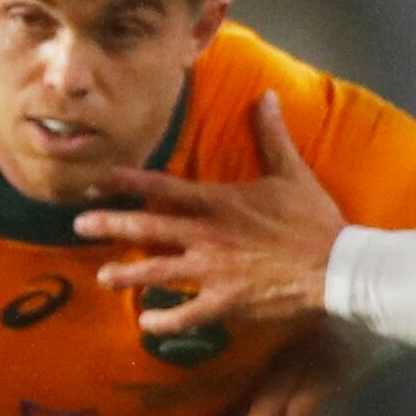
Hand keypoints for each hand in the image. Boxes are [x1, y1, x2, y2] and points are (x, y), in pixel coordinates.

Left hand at [73, 93, 343, 333]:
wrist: (336, 266)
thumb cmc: (313, 219)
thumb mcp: (291, 171)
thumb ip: (271, 133)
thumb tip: (264, 94)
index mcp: (218, 202)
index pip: (163, 187)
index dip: (127, 181)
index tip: (98, 179)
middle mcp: (206, 236)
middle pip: (147, 228)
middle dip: (109, 225)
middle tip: (79, 224)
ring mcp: (212, 271)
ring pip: (157, 271)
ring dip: (126, 274)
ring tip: (103, 277)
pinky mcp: (225, 302)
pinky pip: (186, 314)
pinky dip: (164, 320)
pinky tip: (145, 322)